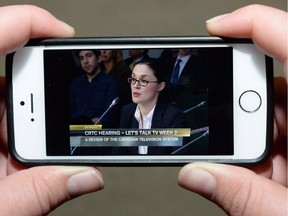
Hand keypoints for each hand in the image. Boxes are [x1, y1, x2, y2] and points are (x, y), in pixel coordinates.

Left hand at [0, 5, 103, 215]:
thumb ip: (39, 193)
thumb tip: (86, 176)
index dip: (26, 23)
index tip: (61, 32)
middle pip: (7, 80)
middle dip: (37, 107)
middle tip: (44, 137)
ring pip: (8, 102)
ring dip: (28, 129)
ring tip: (19, 164)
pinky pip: (3, 117)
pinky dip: (18, 136)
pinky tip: (14, 162)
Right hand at [178, 4, 286, 215]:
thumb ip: (246, 197)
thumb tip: (196, 174)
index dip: (254, 25)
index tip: (218, 26)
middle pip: (275, 89)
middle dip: (242, 115)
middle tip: (231, 144)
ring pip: (272, 118)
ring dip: (251, 146)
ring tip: (258, 179)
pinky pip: (278, 137)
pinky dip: (261, 158)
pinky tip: (263, 181)